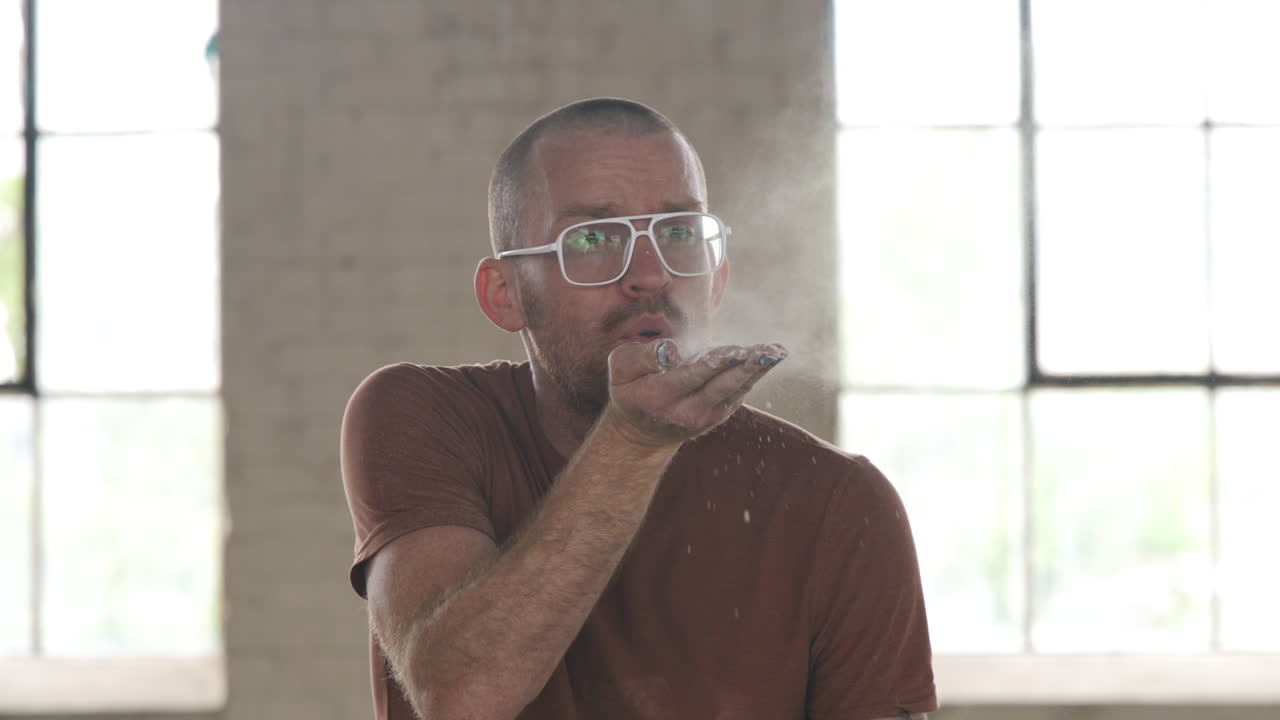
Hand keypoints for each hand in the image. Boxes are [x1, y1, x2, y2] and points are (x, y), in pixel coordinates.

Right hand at [600, 338, 786, 448]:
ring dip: (759, 369)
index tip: (735, 351)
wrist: (641, 432)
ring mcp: (707, 415)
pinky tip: (772, 355)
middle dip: (746, 367)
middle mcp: (687, 411)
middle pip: (721, 386)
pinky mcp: (720, 413)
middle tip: (769, 352)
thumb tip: (671, 352)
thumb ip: (643, 357)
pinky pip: (740, 391)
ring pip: (736, 389)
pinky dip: (756, 374)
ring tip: (777, 351)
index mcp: (659, 396)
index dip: (714, 364)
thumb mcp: (621, 369)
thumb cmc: (631, 389)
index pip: (691, 377)